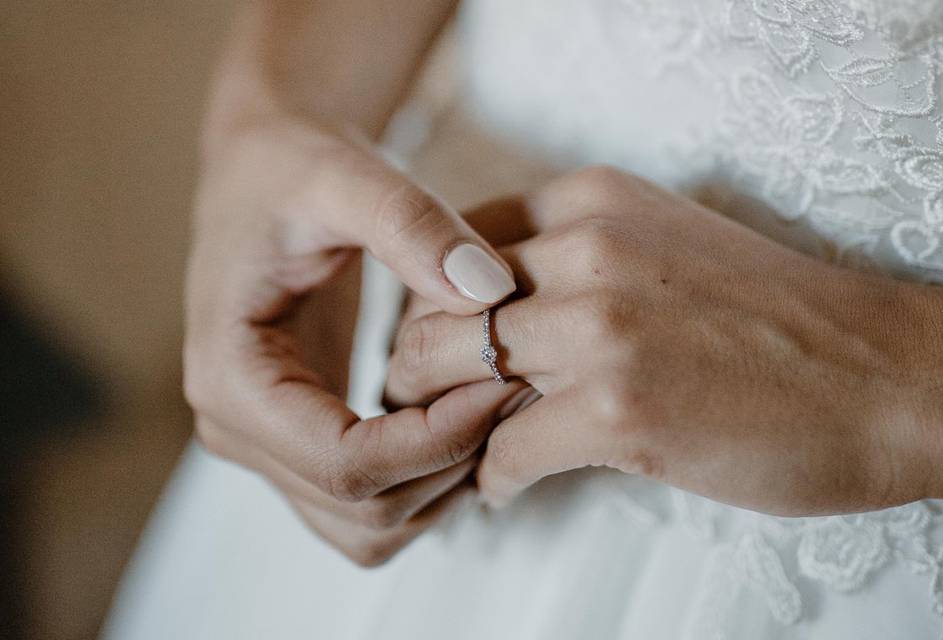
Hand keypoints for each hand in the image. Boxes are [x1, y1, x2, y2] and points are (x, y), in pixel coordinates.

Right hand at [183, 113, 525, 564]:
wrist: (266, 170)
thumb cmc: (289, 167)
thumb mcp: (344, 174)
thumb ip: (411, 224)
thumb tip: (490, 290)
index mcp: (231, 375)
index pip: (345, 464)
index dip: (436, 442)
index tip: (502, 384)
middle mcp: (239, 428)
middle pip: (363, 512)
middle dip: (450, 465)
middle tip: (512, 388)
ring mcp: (271, 444)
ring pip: (372, 529)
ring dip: (446, 483)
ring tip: (495, 400)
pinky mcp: (305, 440)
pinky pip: (375, 503)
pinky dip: (431, 478)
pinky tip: (469, 411)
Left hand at [386, 167, 942, 515]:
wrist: (881, 373)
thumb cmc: (775, 316)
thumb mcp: (663, 242)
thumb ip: (575, 256)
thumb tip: (494, 309)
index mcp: (590, 200)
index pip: (450, 245)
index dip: (431, 304)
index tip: (438, 345)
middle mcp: (585, 249)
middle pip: (436, 309)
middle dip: (415, 365)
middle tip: (421, 406)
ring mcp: (600, 327)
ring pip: (450, 374)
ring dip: (441, 423)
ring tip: (454, 449)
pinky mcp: (618, 409)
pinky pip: (503, 451)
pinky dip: (493, 477)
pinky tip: (504, 488)